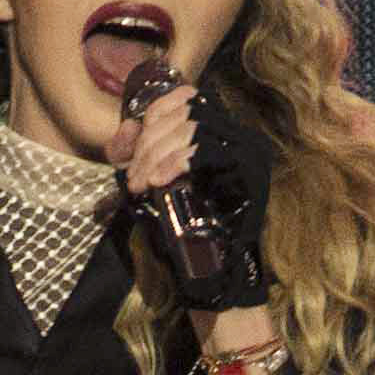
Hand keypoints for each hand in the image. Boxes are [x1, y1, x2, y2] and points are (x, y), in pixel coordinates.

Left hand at [115, 76, 278, 311]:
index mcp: (218, 133)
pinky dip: (177, 162)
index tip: (130, 151)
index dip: (152, 116)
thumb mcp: (150, 185)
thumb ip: (135, 154)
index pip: (184, 97)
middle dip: (148, 142)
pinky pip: (208, 150)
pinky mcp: (250, 171)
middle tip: (132, 178)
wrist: (214, 277)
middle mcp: (238, 136)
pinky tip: (158, 182)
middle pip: (186, 111)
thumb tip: (124, 129)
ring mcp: (248, 151)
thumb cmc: (183, 232)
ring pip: (194, 126)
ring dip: (157, 153)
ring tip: (140, 184)